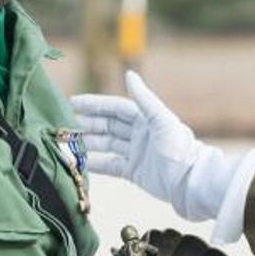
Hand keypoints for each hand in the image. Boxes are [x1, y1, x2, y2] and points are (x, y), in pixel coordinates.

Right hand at [70, 72, 249, 220]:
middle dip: (86, 124)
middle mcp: (139, 134)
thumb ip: (144, 98)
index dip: (93, 105)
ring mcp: (135, 153)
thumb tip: (129, 73)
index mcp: (145, 119)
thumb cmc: (179, 148)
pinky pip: (110, 165)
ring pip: (106, 144)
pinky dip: (95, 163)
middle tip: (63, 124)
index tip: (71, 103)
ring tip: (67, 142)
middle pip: (107, 125)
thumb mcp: (161, 119)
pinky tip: (79, 161)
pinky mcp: (134, 172)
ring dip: (87, 143)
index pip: (114, 108)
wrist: (191, 182)